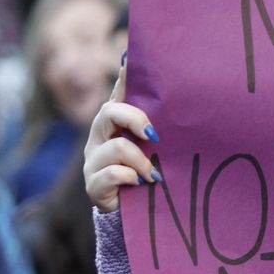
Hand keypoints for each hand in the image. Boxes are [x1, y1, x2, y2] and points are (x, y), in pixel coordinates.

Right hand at [84, 60, 160, 212]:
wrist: (132, 214)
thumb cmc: (146, 175)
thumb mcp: (152, 150)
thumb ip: (157, 129)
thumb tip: (181, 102)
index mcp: (115, 124)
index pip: (117, 94)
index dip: (123, 77)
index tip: (130, 59)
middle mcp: (99, 136)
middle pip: (109, 112)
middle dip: (135, 119)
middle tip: (154, 136)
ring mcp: (93, 159)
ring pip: (116, 147)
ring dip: (141, 161)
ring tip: (153, 175)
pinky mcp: (93, 183)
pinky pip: (112, 173)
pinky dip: (131, 177)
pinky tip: (140, 184)